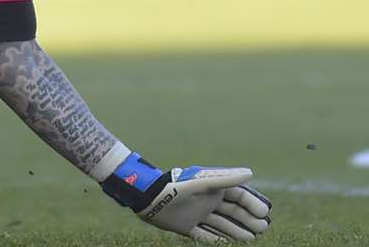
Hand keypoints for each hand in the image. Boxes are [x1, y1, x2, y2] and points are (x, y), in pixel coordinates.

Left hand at [133, 166, 270, 241]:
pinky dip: (216, 240)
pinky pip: (205, 236)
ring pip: (221, 225)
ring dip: (236, 232)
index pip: (237, 196)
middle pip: (232, 212)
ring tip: (251, 239)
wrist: (148, 198)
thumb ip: (224, 179)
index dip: (251, 203)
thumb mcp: (202, 183)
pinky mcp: (186, 226)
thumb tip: (250, 173)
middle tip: (262, 228)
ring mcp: (197, 215)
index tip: (264, 213)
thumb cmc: (176, 187)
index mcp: (211, 189)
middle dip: (247, 219)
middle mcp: (206, 202)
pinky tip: (228, 245)